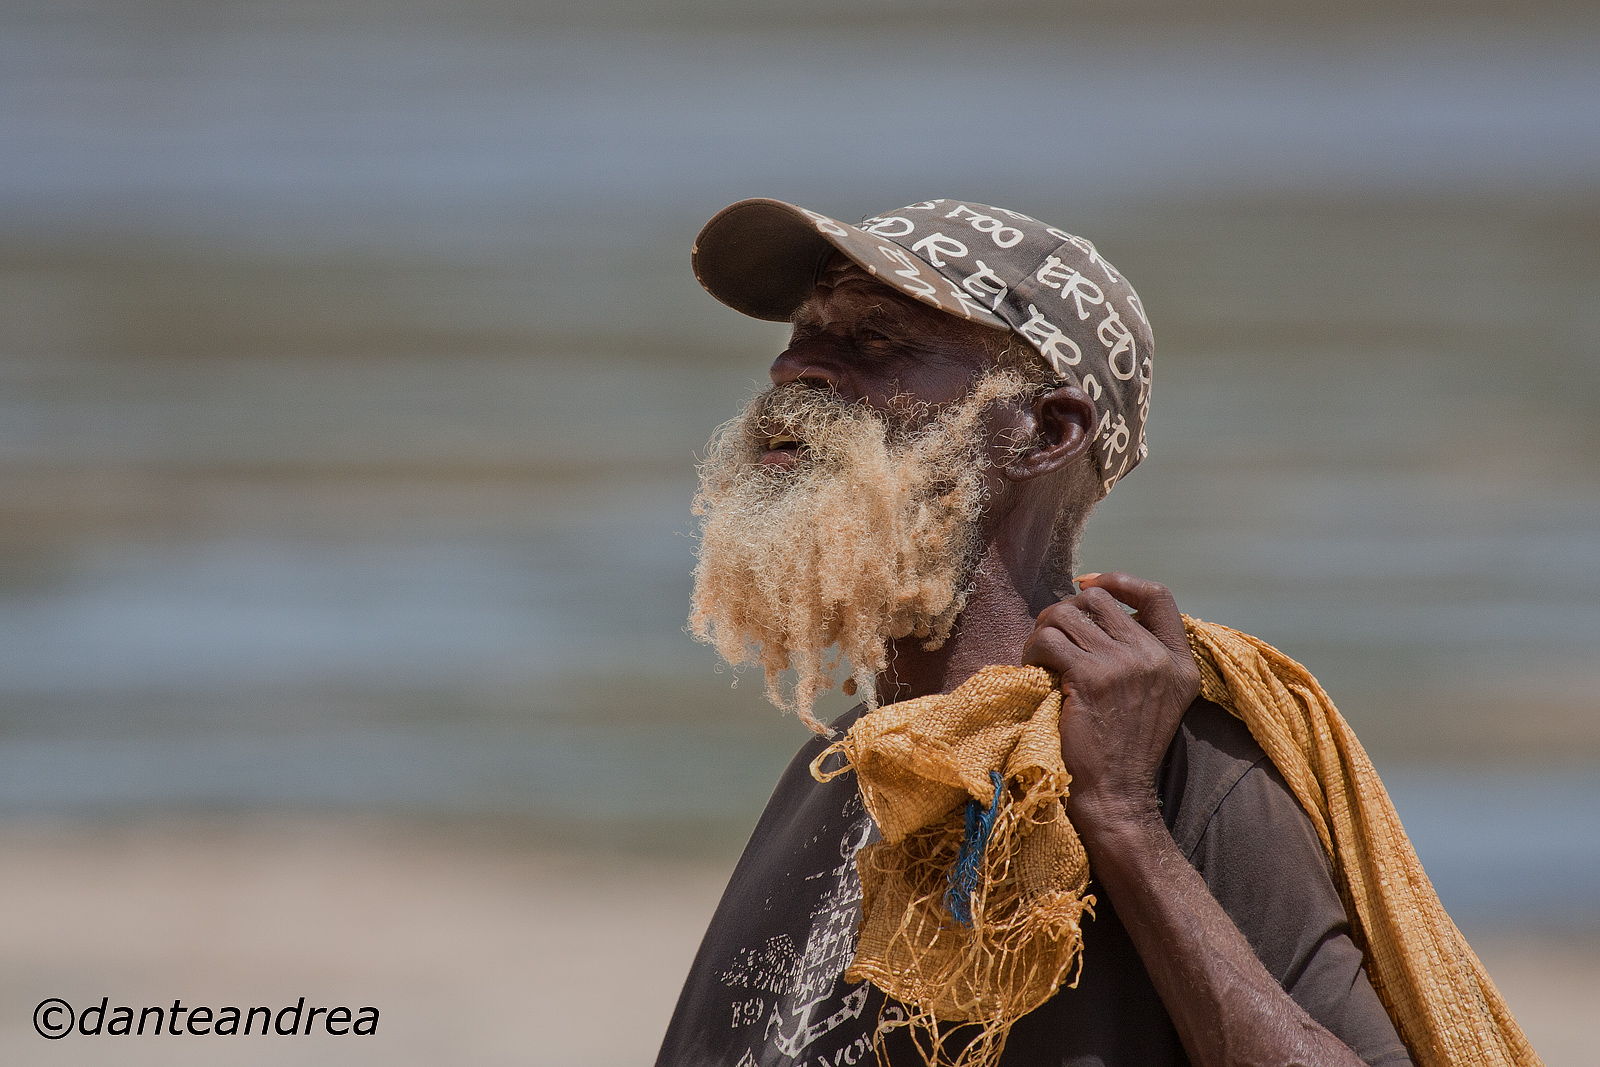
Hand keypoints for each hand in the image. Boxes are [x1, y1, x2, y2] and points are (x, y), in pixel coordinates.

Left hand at [1020, 572, 1200, 835]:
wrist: (1117, 795)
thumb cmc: (1125, 748)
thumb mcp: (1156, 697)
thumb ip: (1143, 655)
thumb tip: (1095, 608)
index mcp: (1179, 661)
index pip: (1158, 596)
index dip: (1120, 581)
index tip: (1089, 584)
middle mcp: (1157, 657)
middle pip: (1099, 600)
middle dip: (1066, 612)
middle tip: (1051, 638)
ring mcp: (1126, 665)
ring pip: (1066, 614)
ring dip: (1043, 630)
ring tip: (1038, 656)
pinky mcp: (1091, 678)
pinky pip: (1048, 640)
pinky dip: (1032, 650)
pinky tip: (1032, 669)